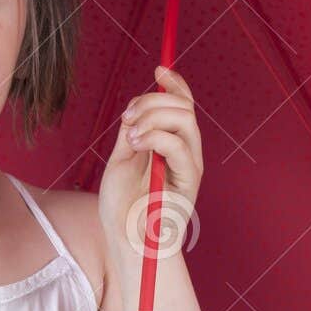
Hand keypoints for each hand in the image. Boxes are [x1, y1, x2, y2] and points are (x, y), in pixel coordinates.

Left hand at [98, 64, 203, 251]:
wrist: (127, 243)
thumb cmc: (122, 208)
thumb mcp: (120, 160)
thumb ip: (132, 132)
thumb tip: (137, 106)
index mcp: (172, 145)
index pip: (182, 104)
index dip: (174, 82)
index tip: (157, 68)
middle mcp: (186, 152)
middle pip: (184, 106)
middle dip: (153, 101)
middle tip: (128, 119)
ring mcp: (189, 165)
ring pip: (184, 119)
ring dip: (153, 116)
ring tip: (132, 135)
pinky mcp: (189, 180)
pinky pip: (179, 144)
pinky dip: (155, 135)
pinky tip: (136, 143)